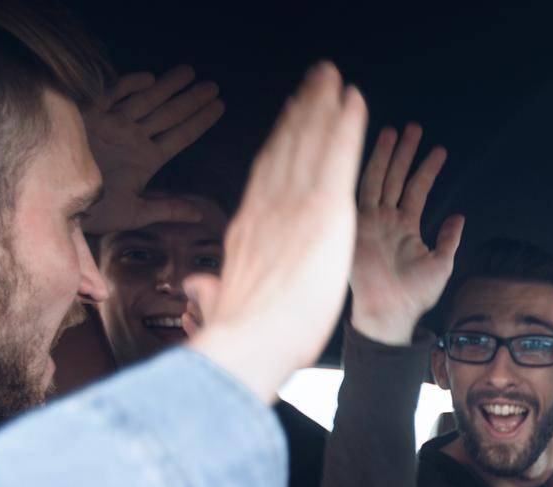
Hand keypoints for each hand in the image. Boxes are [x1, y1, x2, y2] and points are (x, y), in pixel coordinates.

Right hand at [81, 66, 225, 233]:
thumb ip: (166, 209)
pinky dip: (128, 87)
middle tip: (213, 86)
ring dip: (167, 87)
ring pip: (146, 101)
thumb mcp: (134, 212)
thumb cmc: (94, 210)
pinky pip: (111, 96)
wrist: (56, 203)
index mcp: (147, 159)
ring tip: (191, 73)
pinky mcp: (90, 116)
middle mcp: (133, 138)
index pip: (181, 136)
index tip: (220, 106)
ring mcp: (113, 125)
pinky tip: (149, 79)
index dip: (200, 121)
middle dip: (191, 100)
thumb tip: (200, 215)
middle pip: (169, 115)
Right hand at [186, 64, 367, 401]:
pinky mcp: (323, 211)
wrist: (252, 339)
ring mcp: (296, 205)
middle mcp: (270, 207)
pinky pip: (338, 159)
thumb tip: (196, 287)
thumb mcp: (219, 302)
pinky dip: (347, 127)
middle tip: (314, 84)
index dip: (279, 145)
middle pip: (287, 149)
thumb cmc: (241, 333)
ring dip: (322, 107)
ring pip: (310, 144)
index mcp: (250, 227)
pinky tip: (356, 102)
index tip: (288, 121)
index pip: (268, 176)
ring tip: (332, 80)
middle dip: (301, 114)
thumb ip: (209, 288)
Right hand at [349, 124, 463, 343]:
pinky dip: (365, 171)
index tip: (439, 150)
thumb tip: (459, 217)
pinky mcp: (357, 225)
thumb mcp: (441, 263)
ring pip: (379, 179)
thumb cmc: (415, 295)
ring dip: (387, 155)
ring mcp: (371, 220)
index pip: (417, 190)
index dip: (428, 169)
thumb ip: (449, 239)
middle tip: (414, 128)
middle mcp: (386, 220)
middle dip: (405, 152)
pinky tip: (366, 151)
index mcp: (405, 228)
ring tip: (396, 131)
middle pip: (396, 177)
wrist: (391, 311)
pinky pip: (360, 192)